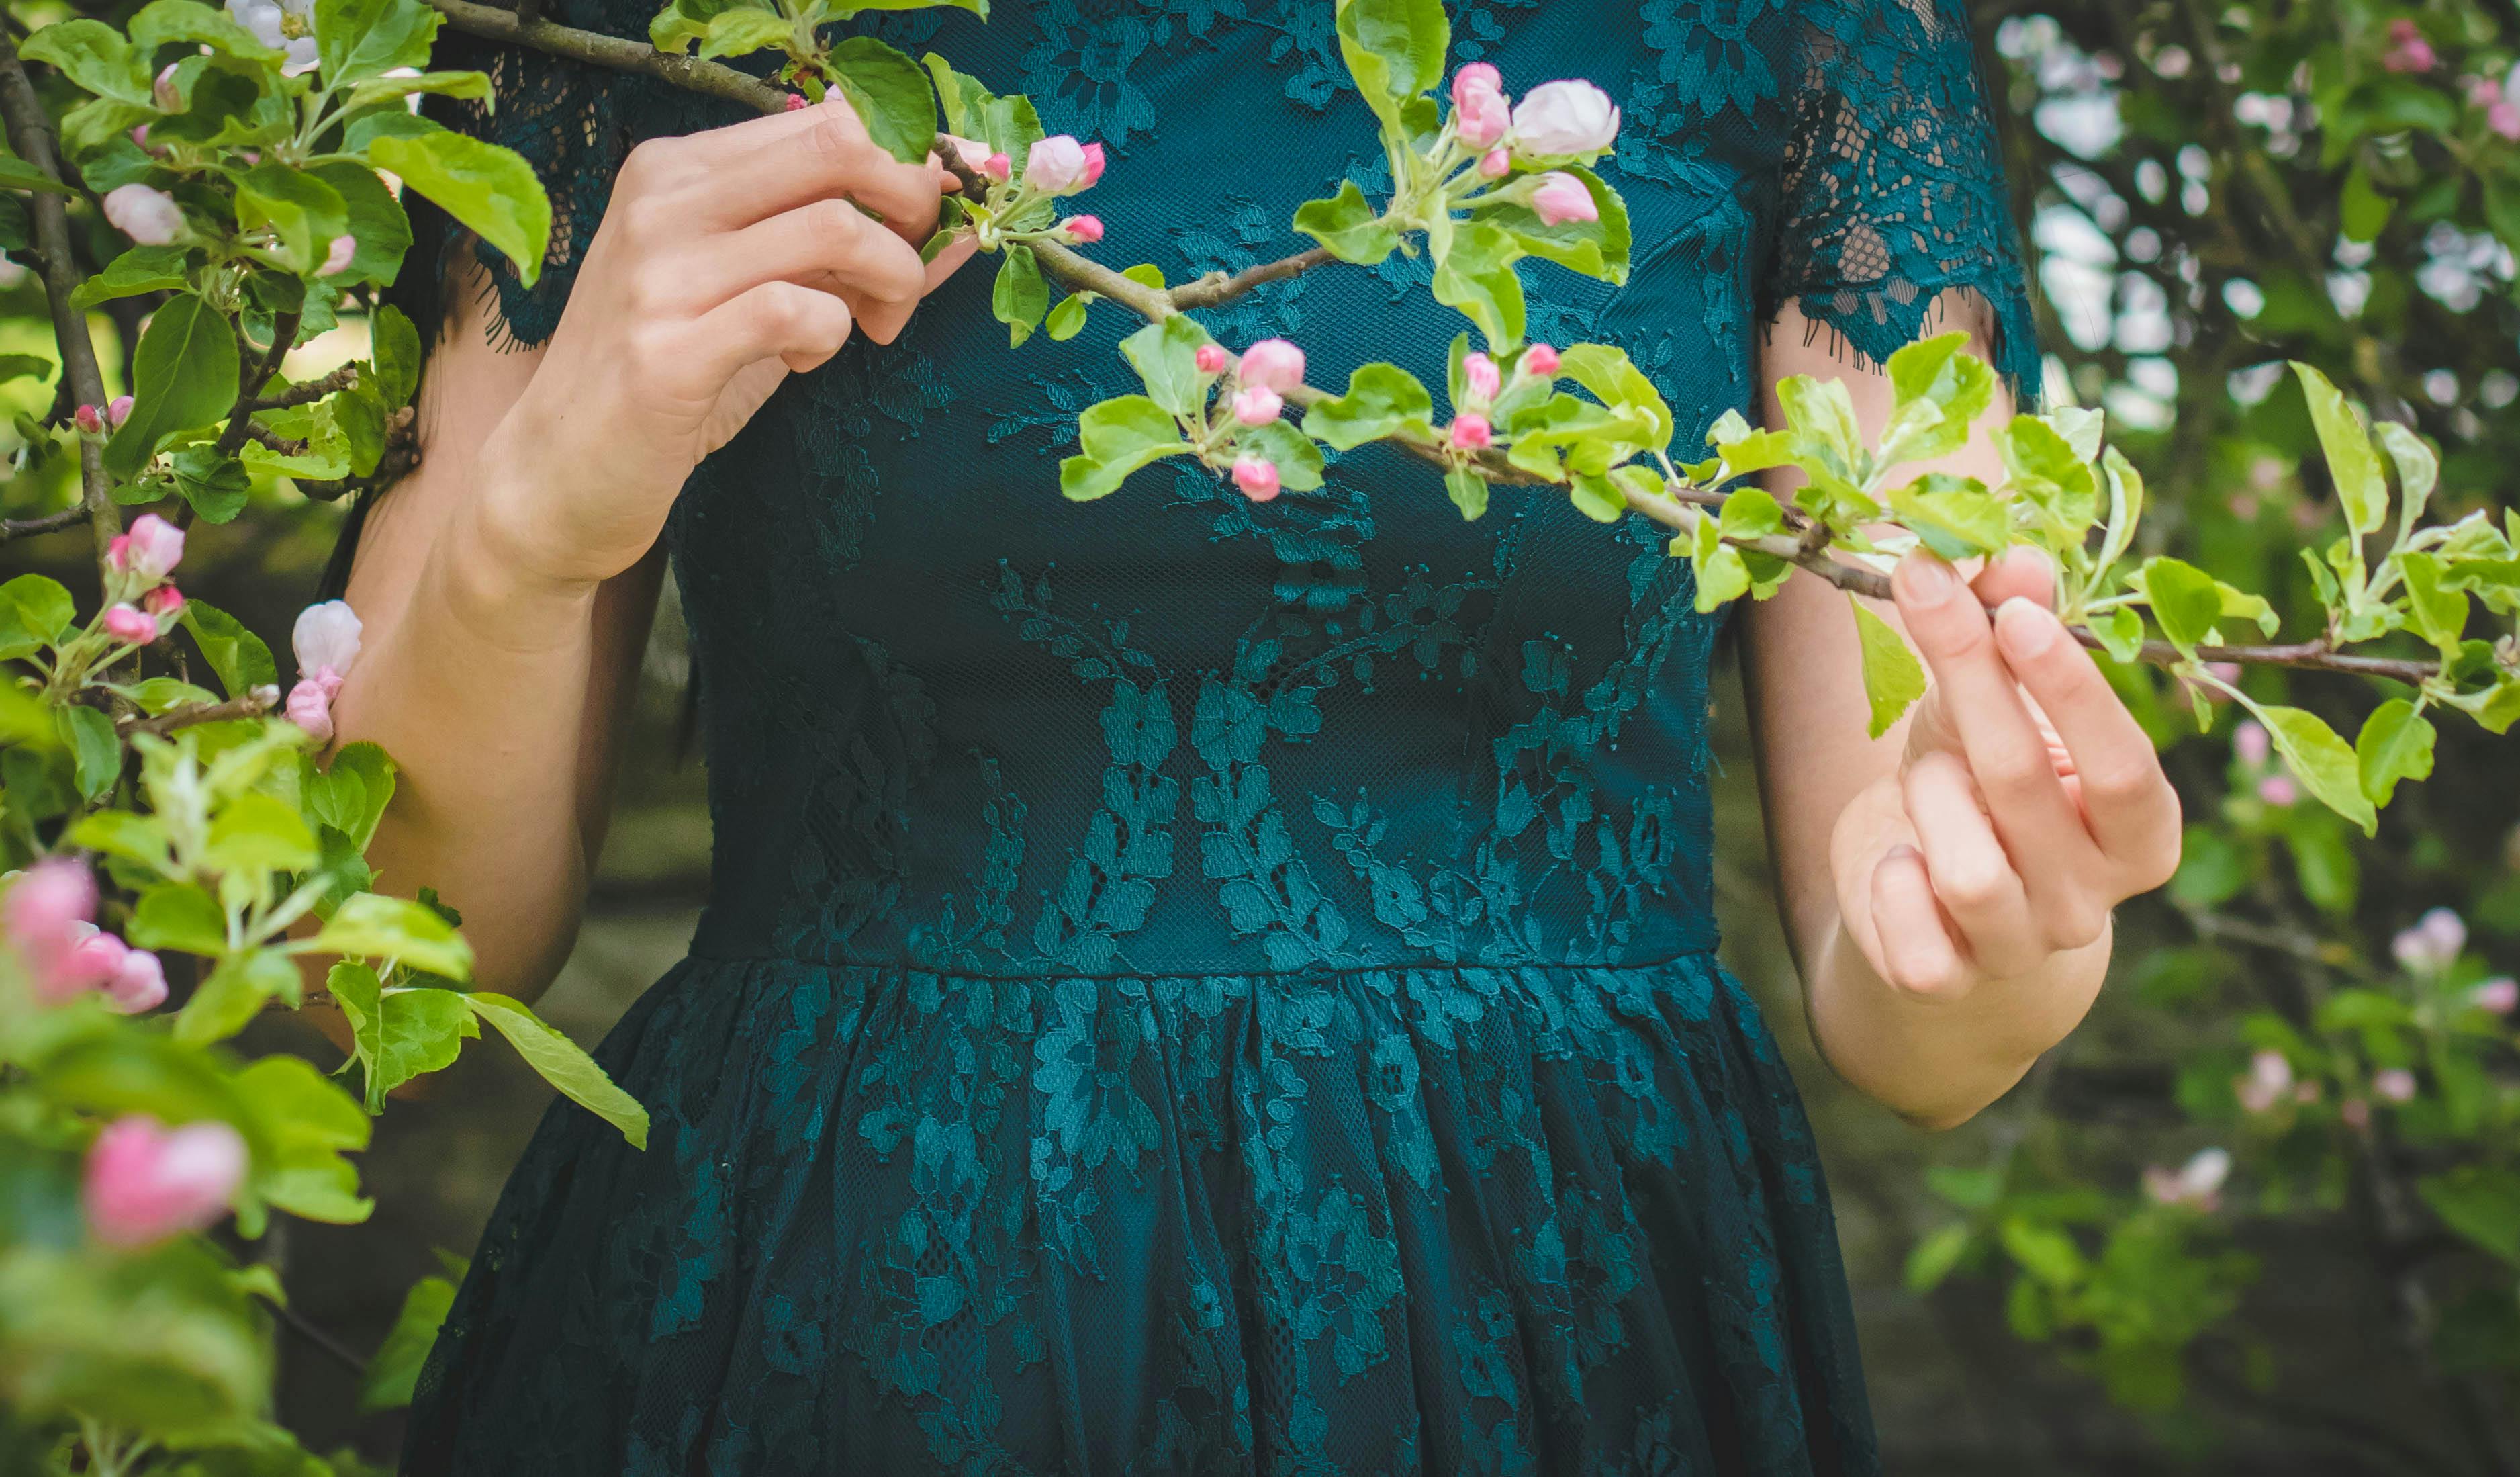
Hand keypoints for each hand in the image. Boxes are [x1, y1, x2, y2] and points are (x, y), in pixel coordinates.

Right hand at [478, 93, 980, 589]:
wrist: (557, 471)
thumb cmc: (668, 371)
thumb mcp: (743, 283)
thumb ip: (822, 241)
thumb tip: (944, 213)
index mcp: (676, 168)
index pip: (822, 122)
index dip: (896, 171)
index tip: (912, 231)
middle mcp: (662, 203)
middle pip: (838, 149)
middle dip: (908, 209)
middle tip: (905, 277)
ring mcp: (660, 275)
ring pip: (836, 228)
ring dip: (889, 281)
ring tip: (871, 328)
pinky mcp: (668, 354)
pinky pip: (800, 311)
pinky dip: (834, 336)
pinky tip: (806, 361)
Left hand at [1832, 547, 2182, 998]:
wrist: (1936, 914)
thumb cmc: (1983, 790)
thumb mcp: (1997, 706)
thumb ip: (2012, 632)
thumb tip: (2013, 558)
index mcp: (2140, 835)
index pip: (2124, 765)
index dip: (2070, 688)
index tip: (2013, 612)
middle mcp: (2091, 901)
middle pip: (2026, 784)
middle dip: (1967, 679)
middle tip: (1921, 588)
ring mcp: (2021, 948)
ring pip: (1968, 868)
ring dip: (1928, 791)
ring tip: (1924, 774)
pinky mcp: (1944, 981)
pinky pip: (1915, 937)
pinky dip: (1893, 883)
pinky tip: (1898, 859)